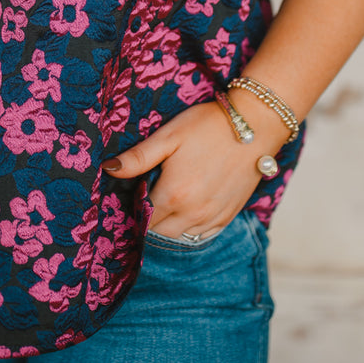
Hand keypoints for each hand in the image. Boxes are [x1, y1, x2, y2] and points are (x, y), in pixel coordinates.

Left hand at [103, 98, 282, 238]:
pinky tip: (187, 210)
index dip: (134, 206)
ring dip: (168, 225)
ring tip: (166, 203)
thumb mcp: (169, 136)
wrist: (255, 126)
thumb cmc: (207, 126)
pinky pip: (202, 235)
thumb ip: (138, 158)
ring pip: (179, 236)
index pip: (142, 215)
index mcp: (173, 194)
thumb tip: (107, 169)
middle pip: (158, 231)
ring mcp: (212, 217)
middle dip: (149, 218)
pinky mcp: (229, 216)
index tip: (133, 193)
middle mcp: (192, 213)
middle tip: (148, 197)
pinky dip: (190, 228)